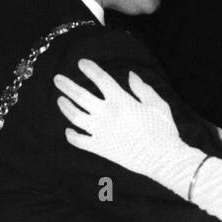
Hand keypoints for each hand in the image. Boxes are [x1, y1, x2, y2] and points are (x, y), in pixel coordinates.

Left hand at [55, 60, 183, 172]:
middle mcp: (106, 114)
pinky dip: (71, 135)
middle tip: (57, 79)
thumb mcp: (157, 104)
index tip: (81, 63)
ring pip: (75, 116)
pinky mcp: (100, 148)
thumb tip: (130, 75)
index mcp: (121, 100)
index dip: (89, 68)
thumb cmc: (163, 130)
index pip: (100, 79)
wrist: (162, 158)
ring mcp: (101, 131)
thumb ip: (142, 88)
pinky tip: (68, 130)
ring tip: (60, 100)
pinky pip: (79, 141)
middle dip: (67, 85)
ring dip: (65, 107)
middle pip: (80, 95)